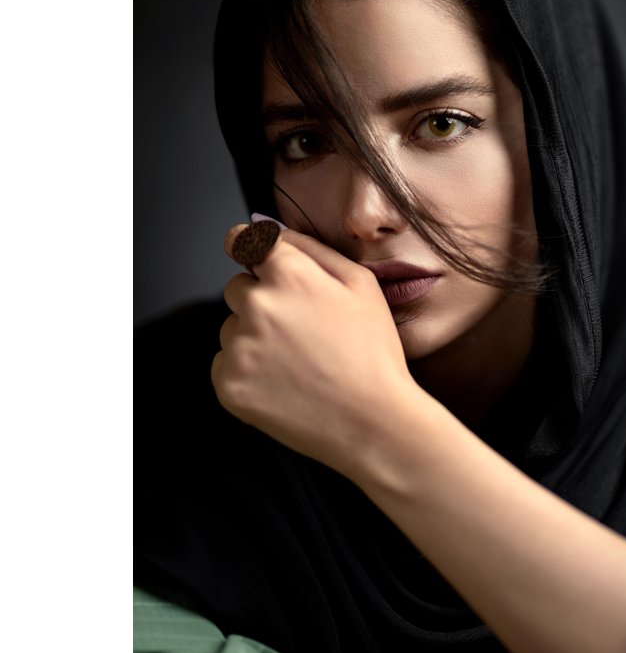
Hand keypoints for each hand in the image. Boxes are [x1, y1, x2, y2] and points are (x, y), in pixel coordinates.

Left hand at [211, 224, 412, 477]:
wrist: (372, 421)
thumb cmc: (372, 353)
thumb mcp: (361, 285)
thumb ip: (312, 249)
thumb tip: (274, 231)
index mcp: (288, 276)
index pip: (242, 241)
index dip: (248, 247)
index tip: (251, 256)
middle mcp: (256, 306)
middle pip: (237, 288)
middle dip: (260, 300)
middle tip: (299, 329)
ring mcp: (238, 347)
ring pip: (231, 328)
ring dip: (253, 337)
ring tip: (296, 362)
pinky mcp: (228, 384)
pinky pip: (225, 364)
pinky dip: (247, 371)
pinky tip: (283, 382)